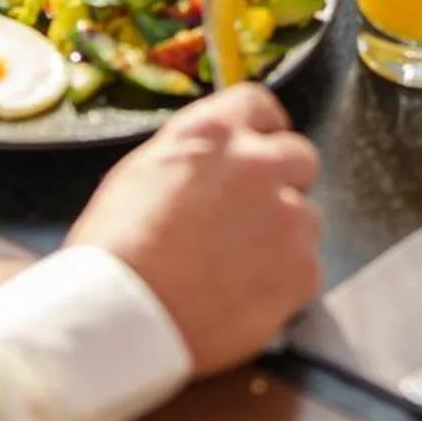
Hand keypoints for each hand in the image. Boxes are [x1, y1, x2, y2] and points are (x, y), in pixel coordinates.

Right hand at [71, 85, 322, 376]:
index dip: (260, 129)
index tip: (258, 147)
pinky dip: (283, 282)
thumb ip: (195, 156)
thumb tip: (213, 164)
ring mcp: (287, 217)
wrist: (120, 316)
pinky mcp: (302, 270)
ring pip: (306, 217)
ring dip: (283, 235)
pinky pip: (306, 268)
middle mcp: (260, 164)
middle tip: (249, 216)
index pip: (259, 104)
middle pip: (299, 156)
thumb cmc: (115, 249)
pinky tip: (243, 297)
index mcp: (214, 132)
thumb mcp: (143, 172)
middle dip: (281, 180)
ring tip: (238, 268)